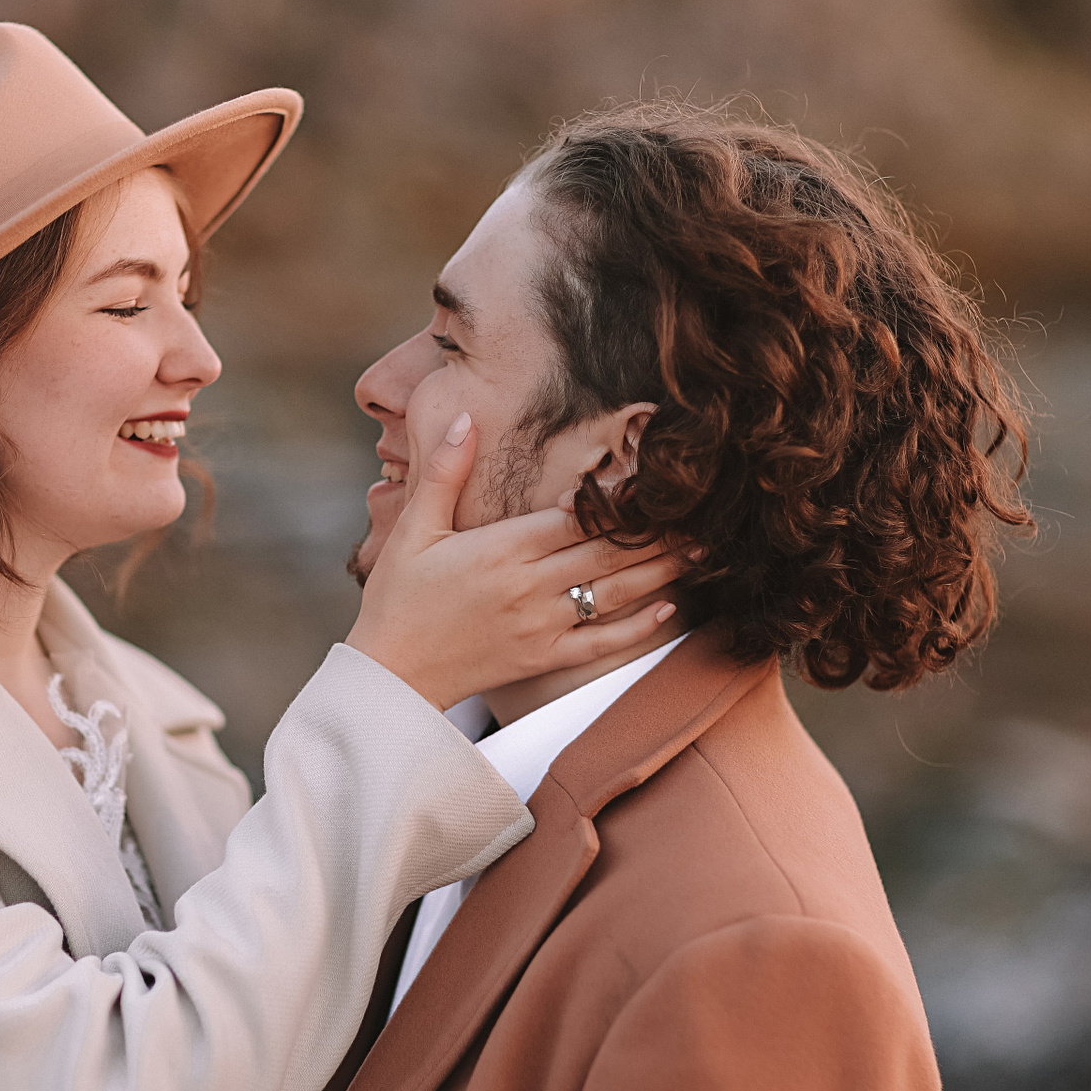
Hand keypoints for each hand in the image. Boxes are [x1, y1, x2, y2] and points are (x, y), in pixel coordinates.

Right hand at [346, 413, 682, 710]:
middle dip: (657, 533)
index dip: (618, 499)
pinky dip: (638, 628)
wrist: (388, 674)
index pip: (575, 517)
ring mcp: (540, 626)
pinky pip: (601, 644)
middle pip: (607, 552)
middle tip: (703, 514)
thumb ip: (444, 472)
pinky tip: (668, 608)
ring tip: (700, 552)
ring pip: (613, 594)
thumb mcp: (413, 528)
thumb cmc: (397, 598)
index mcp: (500, 549)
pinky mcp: (542, 660)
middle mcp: (528, 586)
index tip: (655, 481)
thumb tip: (465, 416)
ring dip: (661, 572)